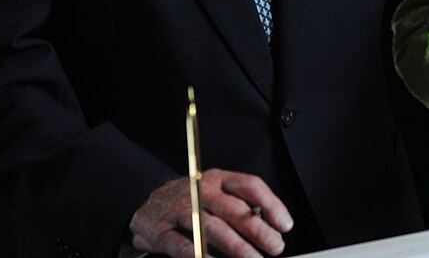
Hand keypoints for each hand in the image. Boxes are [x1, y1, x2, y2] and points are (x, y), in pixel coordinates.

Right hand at [130, 170, 293, 257]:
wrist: (144, 205)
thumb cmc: (189, 201)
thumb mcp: (215, 194)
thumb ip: (239, 205)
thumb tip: (271, 224)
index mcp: (218, 179)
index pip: (249, 185)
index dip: (270, 204)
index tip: (285, 224)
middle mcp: (200, 191)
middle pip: (233, 209)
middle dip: (257, 230)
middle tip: (275, 247)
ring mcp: (180, 210)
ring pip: (211, 227)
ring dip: (236, 245)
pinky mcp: (161, 231)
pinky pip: (183, 245)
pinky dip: (201, 256)